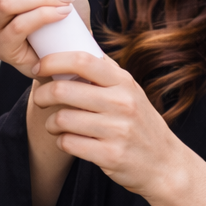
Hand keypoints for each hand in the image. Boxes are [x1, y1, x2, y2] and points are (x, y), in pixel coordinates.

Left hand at [30, 51, 185, 201]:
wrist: (165, 165)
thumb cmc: (141, 124)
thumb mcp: (131, 92)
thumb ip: (106, 72)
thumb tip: (79, 40)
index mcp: (124, 83)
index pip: (82, 60)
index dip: (53, 60)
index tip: (39, 67)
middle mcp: (122, 104)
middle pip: (63, 90)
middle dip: (43, 95)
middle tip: (40, 100)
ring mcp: (117, 131)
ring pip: (61, 119)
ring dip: (50, 123)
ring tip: (54, 125)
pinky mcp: (110, 156)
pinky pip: (68, 143)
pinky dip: (61, 142)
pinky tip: (67, 141)